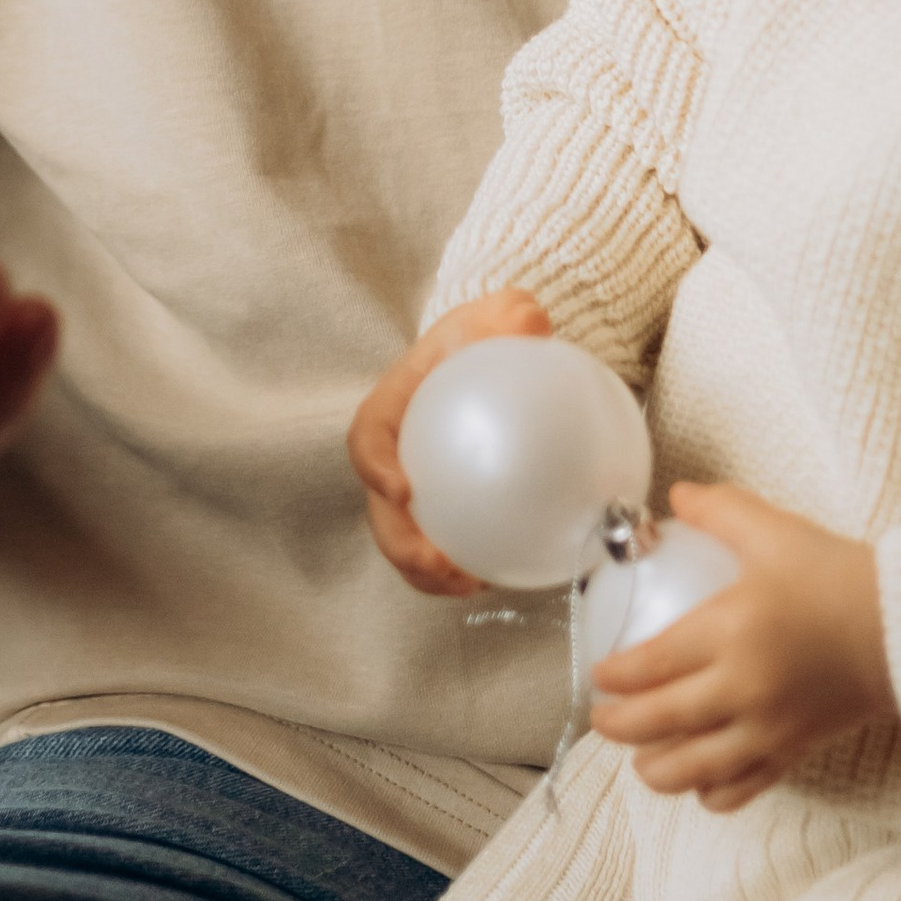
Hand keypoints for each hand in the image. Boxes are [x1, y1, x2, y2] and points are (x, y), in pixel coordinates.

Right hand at [347, 292, 552, 595]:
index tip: (401, 489)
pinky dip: (459, 570)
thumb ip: (511, 316)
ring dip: (424, 573)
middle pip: (379, 507)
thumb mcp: (499, 316)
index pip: (368, 437)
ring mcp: (415, 489)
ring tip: (466, 584)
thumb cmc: (486, 340)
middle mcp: (395, 454)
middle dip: (399, 545)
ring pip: (404, 540)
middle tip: (437, 563)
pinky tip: (494, 576)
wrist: (494, 365)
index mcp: (393, 407)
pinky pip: (442, 547)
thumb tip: (531, 324)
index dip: (374, 467)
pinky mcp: (442, 513)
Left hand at [591, 481, 888, 810]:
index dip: (614, 677)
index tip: (597, 675)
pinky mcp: (795, 752)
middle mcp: (743, 689)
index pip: (649, 665)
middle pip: (660, 722)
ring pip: (694, 770)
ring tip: (641, 758)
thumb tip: (676, 496)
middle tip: (601, 719)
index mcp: (730, 632)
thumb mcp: (774, 530)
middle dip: (618, 727)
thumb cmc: (839, 576)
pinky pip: (742, 788)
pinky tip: (700, 784)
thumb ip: (719, 510)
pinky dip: (713, 793)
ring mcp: (769, 729)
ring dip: (656, 770)